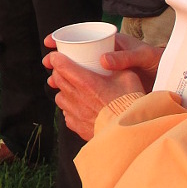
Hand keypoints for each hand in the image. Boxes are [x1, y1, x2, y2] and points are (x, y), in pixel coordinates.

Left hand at [44, 33, 161, 140]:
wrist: (130, 132)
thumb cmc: (130, 105)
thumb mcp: (128, 77)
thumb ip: (117, 66)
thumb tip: (111, 60)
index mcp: (87, 83)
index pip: (62, 66)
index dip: (56, 58)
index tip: (56, 55)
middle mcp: (78, 98)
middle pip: (57, 80)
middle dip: (59, 72)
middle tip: (65, 68)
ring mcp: (76, 114)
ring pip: (60, 98)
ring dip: (63, 91)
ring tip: (72, 89)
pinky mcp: (78, 127)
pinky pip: (66, 115)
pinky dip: (69, 108)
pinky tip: (79, 106)